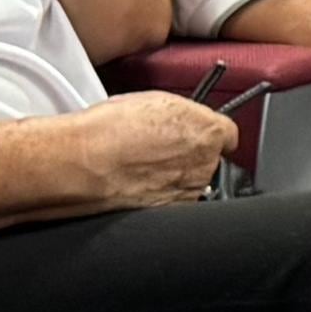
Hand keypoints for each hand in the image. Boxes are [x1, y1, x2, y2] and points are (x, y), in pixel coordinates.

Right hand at [67, 93, 243, 206]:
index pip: (227, 133)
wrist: (84, 163)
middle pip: (209, 158)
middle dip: (189, 155)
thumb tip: (187, 120)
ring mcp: (191, 190)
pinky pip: (175, 199)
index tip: (197, 134)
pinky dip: (161, 194)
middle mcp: (206, 163)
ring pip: (193, 181)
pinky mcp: (172, 210)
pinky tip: (138, 183)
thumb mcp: (156, 101)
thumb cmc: (110, 130)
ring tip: (142, 167)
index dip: (208, 133)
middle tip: (159, 150)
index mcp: (208, 131)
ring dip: (175, 176)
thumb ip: (185, 115)